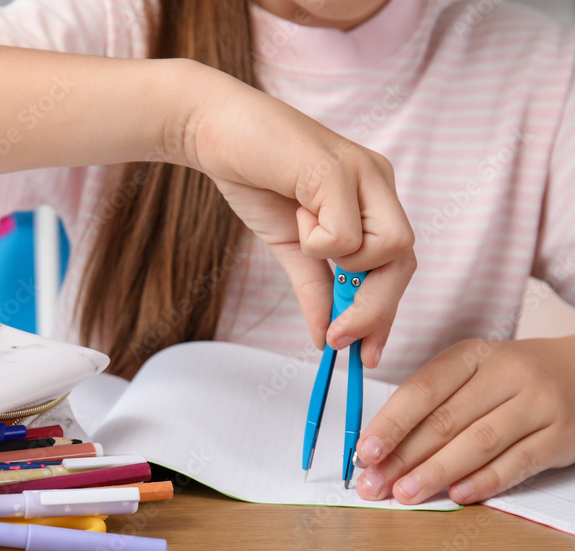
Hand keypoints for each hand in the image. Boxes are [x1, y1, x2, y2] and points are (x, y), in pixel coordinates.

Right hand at [183, 73, 415, 365]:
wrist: (213, 130)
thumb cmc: (253, 177)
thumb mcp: (292, 246)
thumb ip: (314, 288)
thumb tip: (325, 336)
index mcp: (372, 198)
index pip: (398, 263)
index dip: (385, 311)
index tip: (367, 353)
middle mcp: (378, 182)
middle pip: (405, 261)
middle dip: (374, 309)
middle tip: (339, 338)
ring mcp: (364, 173)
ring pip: (386, 249)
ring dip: (341, 261)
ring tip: (303, 231)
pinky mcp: (337, 170)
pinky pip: (344, 235)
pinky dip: (316, 239)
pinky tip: (295, 211)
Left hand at [354, 336, 574, 503]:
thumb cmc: (511, 378)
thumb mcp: (472, 371)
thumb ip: (432, 403)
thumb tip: (382, 447)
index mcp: (472, 356)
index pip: (422, 390)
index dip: (391, 423)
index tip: (365, 452)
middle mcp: (506, 375)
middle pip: (446, 420)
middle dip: (404, 457)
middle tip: (374, 484)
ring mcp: (537, 405)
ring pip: (478, 443)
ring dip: (436, 473)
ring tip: (405, 494)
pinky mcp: (561, 436)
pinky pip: (517, 463)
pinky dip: (484, 482)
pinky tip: (456, 495)